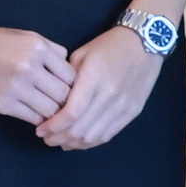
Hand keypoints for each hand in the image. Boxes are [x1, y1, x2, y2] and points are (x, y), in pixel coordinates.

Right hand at [0, 21, 75, 120]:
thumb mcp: (28, 36)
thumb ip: (52, 51)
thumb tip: (72, 69)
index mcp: (39, 49)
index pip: (71, 76)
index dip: (75, 86)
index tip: (73, 92)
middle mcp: (30, 68)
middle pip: (64, 96)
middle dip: (68, 103)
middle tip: (68, 108)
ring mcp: (15, 87)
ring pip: (50, 110)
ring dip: (54, 114)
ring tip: (55, 115)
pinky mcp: (2, 103)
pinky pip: (32, 118)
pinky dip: (39, 119)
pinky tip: (38, 116)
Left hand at [38, 31, 165, 149]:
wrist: (145, 42)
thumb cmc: (109, 46)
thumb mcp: (81, 54)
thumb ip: (66, 79)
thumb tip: (52, 102)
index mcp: (94, 78)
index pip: (71, 113)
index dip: (53, 126)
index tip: (40, 130)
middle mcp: (110, 95)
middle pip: (81, 129)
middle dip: (58, 138)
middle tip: (46, 138)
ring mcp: (124, 105)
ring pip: (94, 136)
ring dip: (73, 143)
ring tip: (60, 141)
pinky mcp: (133, 112)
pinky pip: (109, 135)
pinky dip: (91, 142)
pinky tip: (79, 140)